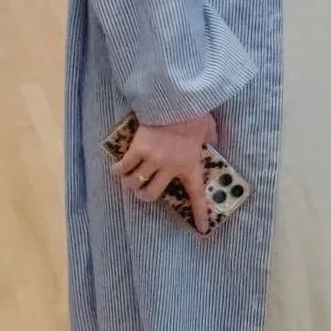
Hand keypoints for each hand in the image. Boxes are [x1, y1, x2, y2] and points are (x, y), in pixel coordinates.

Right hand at [113, 112, 219, 232]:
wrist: (177, 101)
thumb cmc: (194, 115)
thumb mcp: (209, 130)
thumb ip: (210, 140)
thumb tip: (213, 142)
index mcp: (191, 165)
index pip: (196, 195)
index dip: (199, 213)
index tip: (201, 229)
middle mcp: (170, 167)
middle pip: (151, 194)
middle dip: (144, 196)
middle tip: (142, 190)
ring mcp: (153, 159)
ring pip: (135, 183)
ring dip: (130, 184)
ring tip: (129, 179)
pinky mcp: (138, 149)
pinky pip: (123, 168)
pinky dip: (118, 170)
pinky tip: (117, 169)